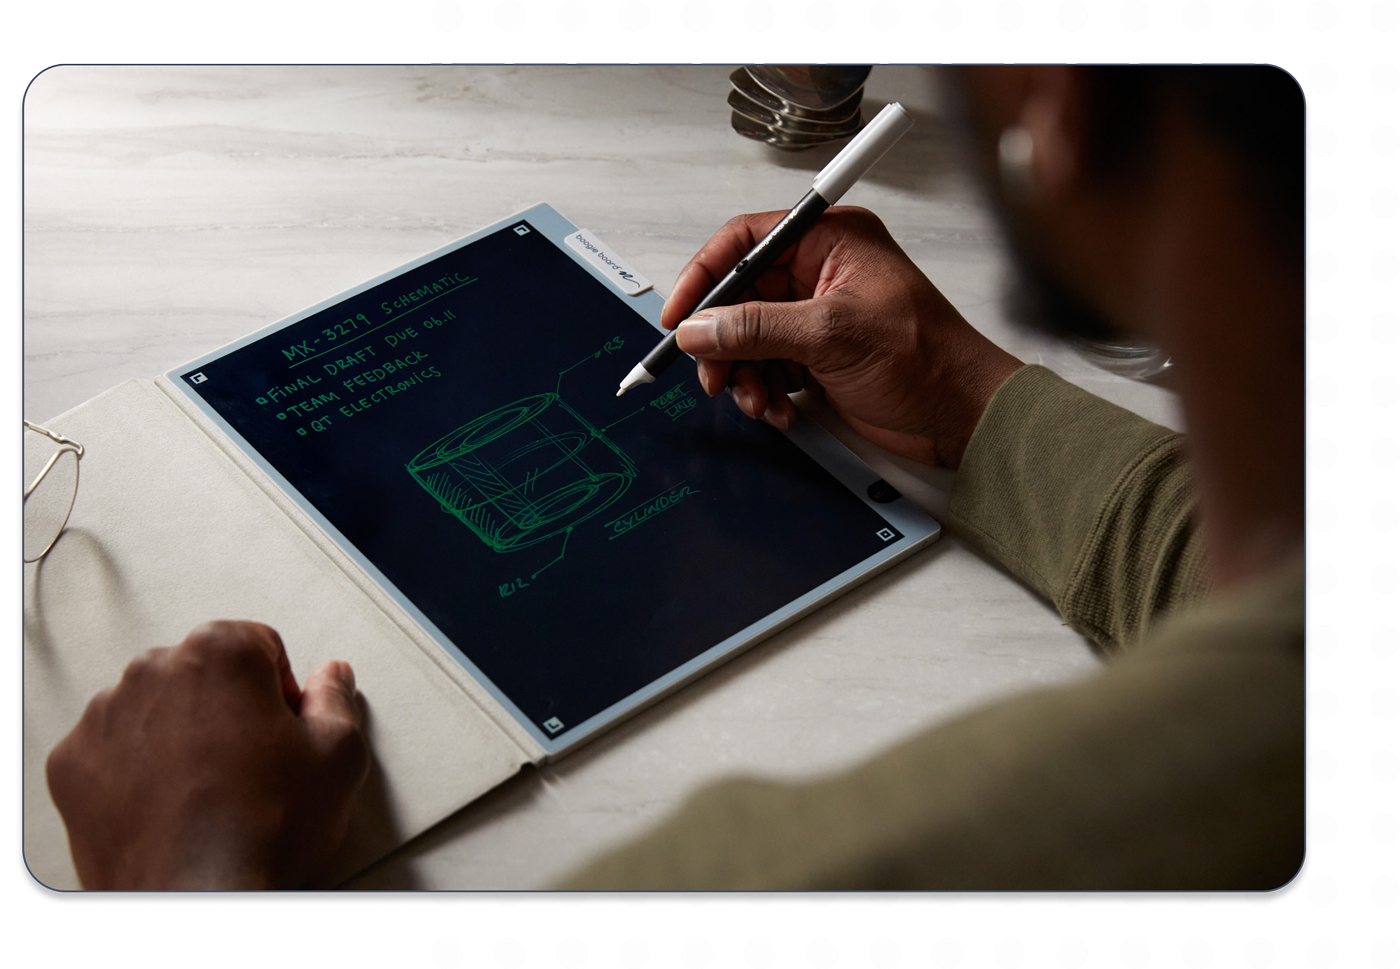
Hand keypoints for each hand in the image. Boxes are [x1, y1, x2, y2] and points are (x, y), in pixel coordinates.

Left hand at [46, 621, 368, 889]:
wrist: (199, 900)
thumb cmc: (261, 832)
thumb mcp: (338, 755)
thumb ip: (336, 699)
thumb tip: (332, 680)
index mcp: (219, 653)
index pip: (257, 643)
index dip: (279, 688)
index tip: (282, 725)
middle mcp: (153, 672)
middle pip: (202, 670)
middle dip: (227, 705)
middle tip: (251, 762)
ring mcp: (106, 718)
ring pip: (154, 706)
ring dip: (180, 733)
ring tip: (210, 789)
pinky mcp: (73, 764)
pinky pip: (111, 747)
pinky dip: (135, 767)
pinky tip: (170, 802)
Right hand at [664, 207, 1022, 467]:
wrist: (961, 416)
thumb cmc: (928, 360)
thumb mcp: (833, 336)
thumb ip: (758, 328)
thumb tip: (702, 328)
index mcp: (831, 241)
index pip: (746, 242)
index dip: (706, 277)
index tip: (680, 316)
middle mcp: (822, 273)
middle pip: (740, 297)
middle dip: (723, 340)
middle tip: (714, 374)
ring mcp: (818, 317)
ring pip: (748, 338)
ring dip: (744, 374)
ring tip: (757, 399)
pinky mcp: (818, 356)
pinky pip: (767, 367)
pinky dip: (764, 391)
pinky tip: (780, 409)